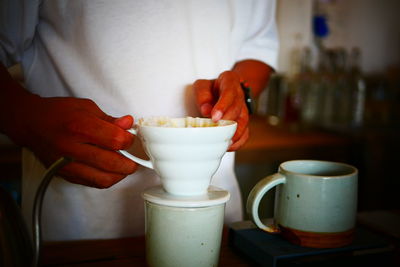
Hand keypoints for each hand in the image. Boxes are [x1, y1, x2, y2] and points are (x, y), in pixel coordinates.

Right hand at [19, 96, 137, 187]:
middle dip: (130, 162)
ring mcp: (68, 165)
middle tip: (133, 158)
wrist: (31, 125)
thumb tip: (128, 124)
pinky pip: (93, 183)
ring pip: (104, 179)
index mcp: (80, 127)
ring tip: (123, 166)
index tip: (130, 138)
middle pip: (112, 163)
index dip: (129, 140)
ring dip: (119, 174)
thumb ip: (109, 119)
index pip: (116, 140)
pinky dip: (106, 179)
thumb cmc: (57, 113)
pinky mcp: (66, 175)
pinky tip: (109, 170)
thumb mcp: (86, 107)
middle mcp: (73, 148)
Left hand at [193, 71, 248, 150]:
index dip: (223, 106)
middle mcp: (240, 95)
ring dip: (234, 134)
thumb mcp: (202, 85)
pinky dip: (238, 141)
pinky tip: (229, 147)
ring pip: (243, 122)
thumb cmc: (211, 88)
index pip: (229, 93)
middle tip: (217, 130)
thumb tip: (205, 110)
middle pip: (238, 109)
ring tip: (223, 142)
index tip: (214, 117)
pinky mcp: (243, 122)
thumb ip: (203, 95)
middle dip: (228, 121)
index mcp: (230, 82)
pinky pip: (245, 133)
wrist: (223, 90)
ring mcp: (243, 109)